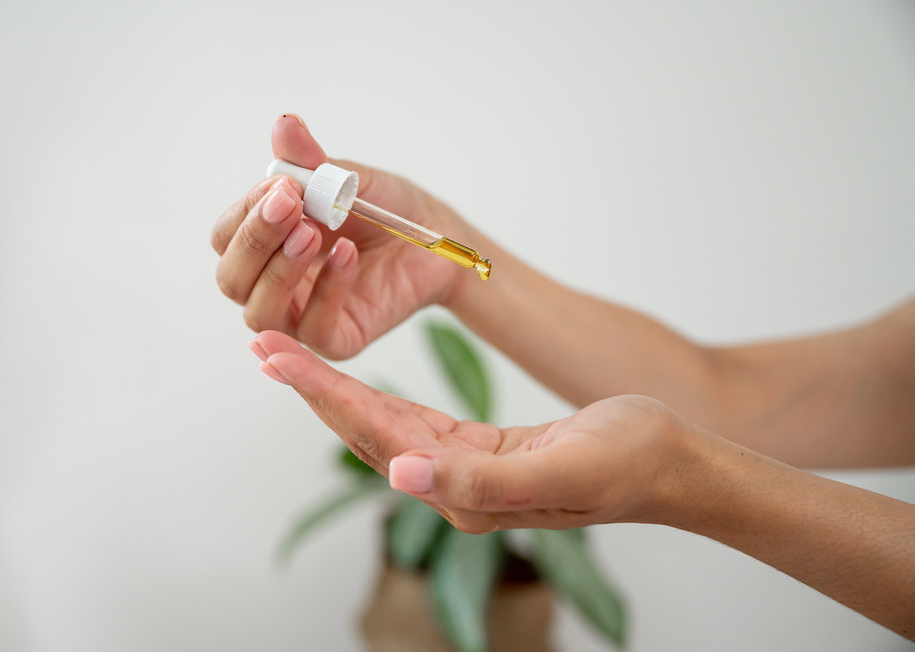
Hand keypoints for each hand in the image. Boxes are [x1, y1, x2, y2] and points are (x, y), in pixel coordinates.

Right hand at [212, 114, 472, 359]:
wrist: (438, 238)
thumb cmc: (386, 210)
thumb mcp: (349, 178)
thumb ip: (312, 160)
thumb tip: (285, 124)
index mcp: (265, 244)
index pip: (226, 237)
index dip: (245, 213)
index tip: (281, 186)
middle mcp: (274, 283)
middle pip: (232, 278)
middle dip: (255, 240)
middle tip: (291, 205)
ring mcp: (301, 316)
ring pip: (260, 311)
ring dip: (281, 270)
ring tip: (314, 233)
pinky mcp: (336, 338)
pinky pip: (314, 327)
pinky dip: (327, 289)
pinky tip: (347, 254)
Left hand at [250, 330, 689, 532]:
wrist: (668, 464)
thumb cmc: (627, 461)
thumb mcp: (560, 467)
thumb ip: (480, 478)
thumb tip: (401, 474)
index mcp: (464, 490)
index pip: (377, 436)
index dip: (326, 393)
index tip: (276, 355)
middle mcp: (452, 485)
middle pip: (366, 430)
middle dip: (314, 388)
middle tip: (264, 344)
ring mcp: (463, 469)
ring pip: (382, 424)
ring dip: (335, 389)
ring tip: (290, 356)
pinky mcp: (477, 451)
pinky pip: (411, 420)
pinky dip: (374, 394)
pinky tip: (350, 380)